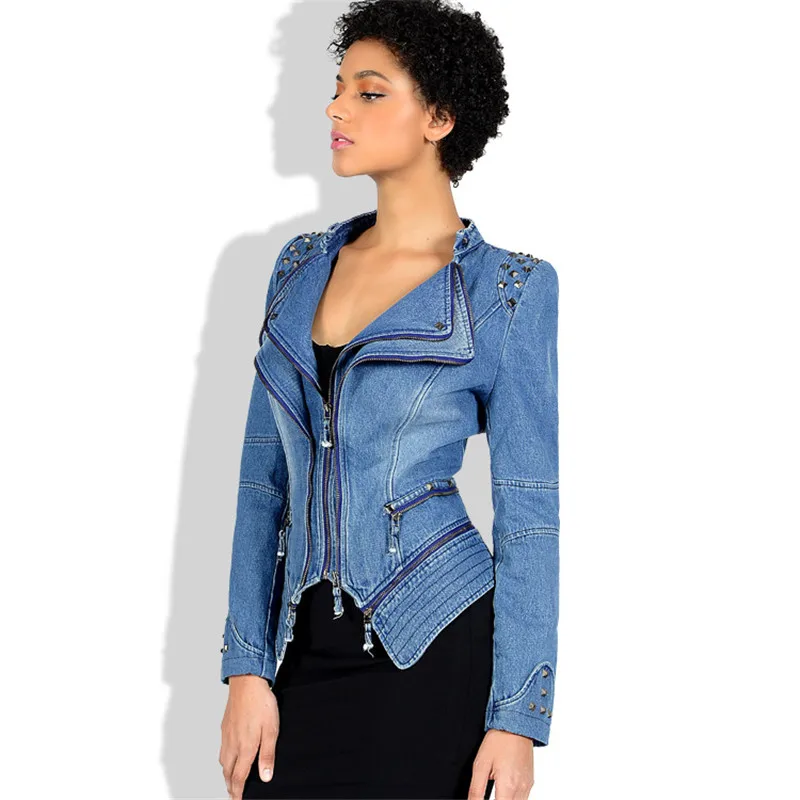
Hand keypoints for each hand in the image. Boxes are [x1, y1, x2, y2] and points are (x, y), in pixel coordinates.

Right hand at [219, 675, 278, 799]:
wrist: (246, 682)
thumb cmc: (261, 703)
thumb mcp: (272, 730)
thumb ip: (268, 755)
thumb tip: (265, 777)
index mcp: (245, 747)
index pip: (239, 777)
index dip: (238, 792)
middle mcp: (233, 744)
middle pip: (228, 772)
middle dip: (230, 786)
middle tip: (234, 794)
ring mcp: (226, 735)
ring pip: (223, 761)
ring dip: (226, 774)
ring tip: (231, 779)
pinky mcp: (225, 726)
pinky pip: (222, 749)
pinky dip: (224, 759)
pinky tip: (229, 755)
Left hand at [468, 729, 533, 799]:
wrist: (516, 725)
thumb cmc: (499, 741)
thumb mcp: (480, 764)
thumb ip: (476, 790)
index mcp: (508, 786)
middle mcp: (521, 788)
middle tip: (490, 794)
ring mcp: (528, 785)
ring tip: (497, 791)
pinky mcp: (530, 781)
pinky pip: (523, 798)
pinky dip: (513, 798)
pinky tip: (504, 789)